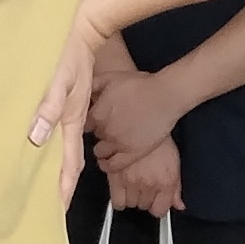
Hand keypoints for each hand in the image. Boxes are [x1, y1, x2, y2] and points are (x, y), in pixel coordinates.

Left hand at [30, 0, 109, 204]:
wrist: (84, 24)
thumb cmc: (67, 52)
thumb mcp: (57, 79)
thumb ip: (47, 108)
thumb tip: (37, 140)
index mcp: (71, 120)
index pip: (69, 163)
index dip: (63, 187)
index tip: (57, 209)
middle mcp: (71, 120)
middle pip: (65, 159)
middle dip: (58, 183)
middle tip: (45, 204)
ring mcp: (69, 109)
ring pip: (60, 145)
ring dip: (52, 165)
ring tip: (39, 182)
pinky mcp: (64, 99)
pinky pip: (55, 128)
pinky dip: (48, 143)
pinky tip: (37, 145)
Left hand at [89, 45, 180, 176]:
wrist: (165, 95)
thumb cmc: (140, 84)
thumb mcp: (111, 78)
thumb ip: (92, 85)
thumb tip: (79, 90)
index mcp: (97, 114)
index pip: (82, 124)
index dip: (89, 123)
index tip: (94, 121)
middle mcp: (104, 131)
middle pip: (93, 136)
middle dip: (98, 132)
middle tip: (108, 127)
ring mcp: (118, 144)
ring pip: (100, 152)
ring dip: (102, 147)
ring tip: (110, 142)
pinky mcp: (132, 154)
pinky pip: (113, 166)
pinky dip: (107, 165)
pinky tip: (106, 162)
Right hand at [105, 140, 183, 215]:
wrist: (142, 121)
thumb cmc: (159, 140)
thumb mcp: (175, 163)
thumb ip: (176, 188)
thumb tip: (179, 205)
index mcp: (166, 182)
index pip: (160, 210)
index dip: (157, 206)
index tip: (155, 201)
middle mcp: (149, 183)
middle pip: (143, 206)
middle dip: (144, 197)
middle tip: (144, 184)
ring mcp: (131, 181)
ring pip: (130, 204)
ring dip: (131, 196)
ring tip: (133, 182)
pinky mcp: (115, 177)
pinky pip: (117, 202)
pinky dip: (118, 198)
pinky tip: (122, 187)